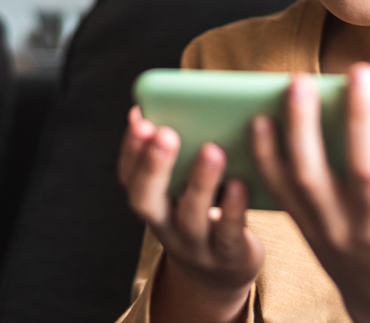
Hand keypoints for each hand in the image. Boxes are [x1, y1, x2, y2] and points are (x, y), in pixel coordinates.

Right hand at [118, 106, 264, 322]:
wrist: (225, 271)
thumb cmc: (208, 210)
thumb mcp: (188, 183)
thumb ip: (186, 149)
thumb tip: (188, 99)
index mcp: (153, 201)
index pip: (129, 177)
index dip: (131, 149)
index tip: (140, 118)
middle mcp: (166, 225)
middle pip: (147, 200)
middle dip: (153, 166)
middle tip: (165, 132)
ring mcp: (195, 245)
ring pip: (191, 217)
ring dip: (200, 181)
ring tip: (213, 149)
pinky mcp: (228, 256)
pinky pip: (228, 234)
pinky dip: (233, 209)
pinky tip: (240, 183)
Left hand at [251, 64, 369, 322]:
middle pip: (364, 172)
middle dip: (363, 119)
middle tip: (360, 71)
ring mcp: (335, 231)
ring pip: (310, 178)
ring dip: (302, 127)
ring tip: (299, 81)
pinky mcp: (306, 229)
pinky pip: (279, 190)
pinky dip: (265, 155)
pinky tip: (260, 118)